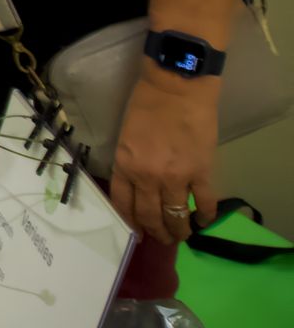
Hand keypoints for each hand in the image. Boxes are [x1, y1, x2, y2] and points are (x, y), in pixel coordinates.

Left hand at [109, 69, 219, 244]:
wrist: (175, 88)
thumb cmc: (146, 105)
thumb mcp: (125, 136)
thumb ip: (130, 162)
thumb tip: (138, 184)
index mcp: (125, 165)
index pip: (123, 204)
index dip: (131, 222)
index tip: (138, 232)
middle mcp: (147, 177)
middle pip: (150, 216)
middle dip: (156, 232)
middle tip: (163, 238)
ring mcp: (175, 177)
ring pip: (176, 216)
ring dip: (179, 231)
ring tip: (182, 235)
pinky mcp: (201, 173)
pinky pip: (204, 203)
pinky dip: (206, 216)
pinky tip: (205, 222)